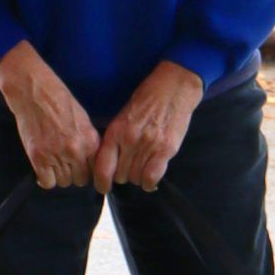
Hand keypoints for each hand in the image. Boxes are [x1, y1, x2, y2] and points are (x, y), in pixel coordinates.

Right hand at [0, 42, 100, 188]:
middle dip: (73, 173)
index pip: (95, 170)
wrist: (33, 91)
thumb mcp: (83, 120)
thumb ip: (88, 142)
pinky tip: (43, 168)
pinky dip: (44, 178)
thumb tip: (90, 161)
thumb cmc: (58, 101)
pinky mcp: (38, 158)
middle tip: (63, 163)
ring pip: (63, 182)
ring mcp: (57, 155)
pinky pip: (47, 182)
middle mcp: (76, 151)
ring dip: (58, 175)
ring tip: (52, 162)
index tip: (79, 166)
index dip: (87, 169)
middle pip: (79, 180)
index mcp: (90, 141)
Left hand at [93, 62, 204, 193]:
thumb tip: (108, 164)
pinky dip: (150, 182)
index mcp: (116, 131)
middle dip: (122, 176)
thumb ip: (115, 139)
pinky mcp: (166, 149)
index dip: (101, 182)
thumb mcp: (123, 116)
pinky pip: (153, 176)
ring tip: (141, 170)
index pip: (103, 167)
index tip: (103, 187)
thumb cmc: (146, 100)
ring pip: (136, 178)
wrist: (174, 88)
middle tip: (128, 169)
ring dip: (137, 178)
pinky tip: (150, 180)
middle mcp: (130, 140)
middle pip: (120, 175)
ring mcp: (149, 145)